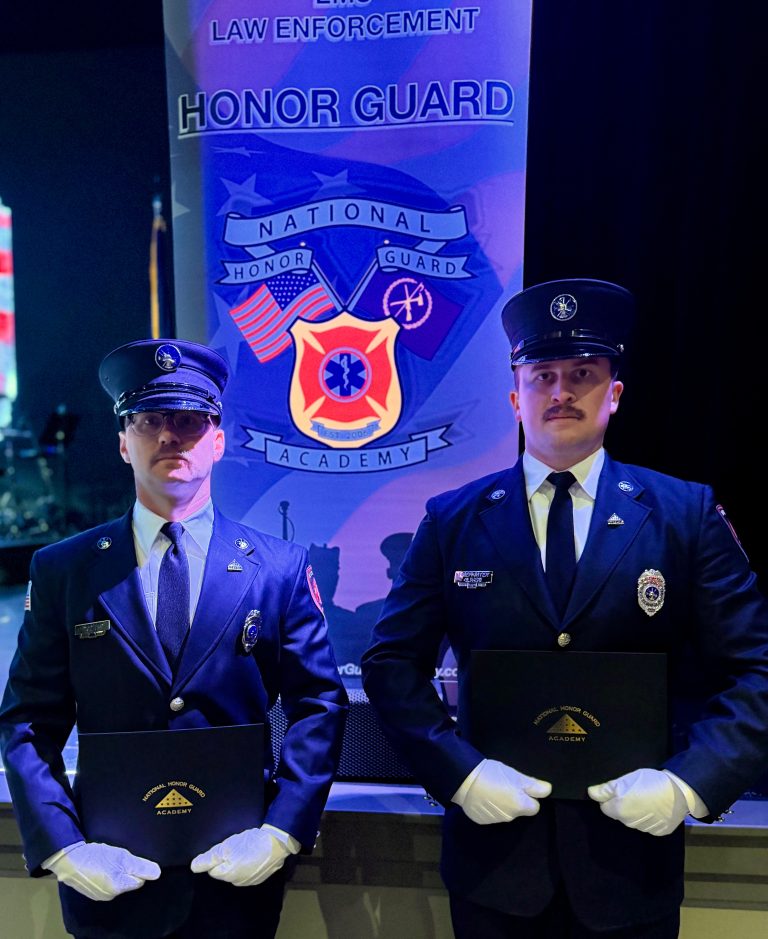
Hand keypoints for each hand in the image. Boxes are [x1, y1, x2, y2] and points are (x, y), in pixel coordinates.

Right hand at [45, 842, 160, 900]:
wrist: (69, 860)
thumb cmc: (97, 856)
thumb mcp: (122, 856)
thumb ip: (140, 866)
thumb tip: (157, 874)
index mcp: (119, 887)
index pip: (139, 880)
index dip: (139, 868)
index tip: (133, 859)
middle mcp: (111, 895)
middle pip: (129, 883)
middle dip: (128, 871)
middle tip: (121, 858)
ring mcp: (100, 895)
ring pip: (118, 884)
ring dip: (118, 873)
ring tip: (111, 861)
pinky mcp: (91, 892)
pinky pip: (107, 885)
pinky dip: (108, 876)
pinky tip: (102, 867)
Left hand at [190, 827, 290, 886]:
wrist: (277, 843)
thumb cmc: (250, 842)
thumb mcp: (227, 845)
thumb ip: (209, 858)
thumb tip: (193, 867)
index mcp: (228, 874)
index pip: (212, 869)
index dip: (216, 858)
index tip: (224, 848)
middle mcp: (237, 882)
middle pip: (224, 872)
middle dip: (226, 861)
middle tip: (235, 846)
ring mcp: (250, 881)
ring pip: (236, 873)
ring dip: (237, 864)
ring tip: (245, 849)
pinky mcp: (260, 878)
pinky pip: (247, 873)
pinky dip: (248, 866)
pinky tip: (253, 855)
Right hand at [460, 759, 551, 824]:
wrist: (463, 780)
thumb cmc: (492, 774)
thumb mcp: (514, 775)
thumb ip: (532, 785)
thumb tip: (548, 790)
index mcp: (519, 805)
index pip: (534, 807)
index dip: (529, 796)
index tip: (520, 787)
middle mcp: (510, 817)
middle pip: (519, 810)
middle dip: (515, 800)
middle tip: (505, 785)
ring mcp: (495, 820)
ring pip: (506, 813)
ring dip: (503, 804)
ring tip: (492, 789)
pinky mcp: (482, 821)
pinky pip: (492, 815)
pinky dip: (491, 807)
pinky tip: (484, 796)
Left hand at [587, 768, 689, 835]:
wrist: (679, 791)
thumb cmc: (649, 781)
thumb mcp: (625, 780)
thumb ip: (606, 789)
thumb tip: (591, 793)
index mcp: (619, 810)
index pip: (605, 807)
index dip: (610, 797)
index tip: (619, 789)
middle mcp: (630, 823)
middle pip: (619, 814)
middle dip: (622, 804)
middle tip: (634, 791)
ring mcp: (645, 829)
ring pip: (633, 820)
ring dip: (635, 811)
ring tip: (646, 798)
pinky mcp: (659, 831)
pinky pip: (648, 825)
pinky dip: (649, 817)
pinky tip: (656, 807)